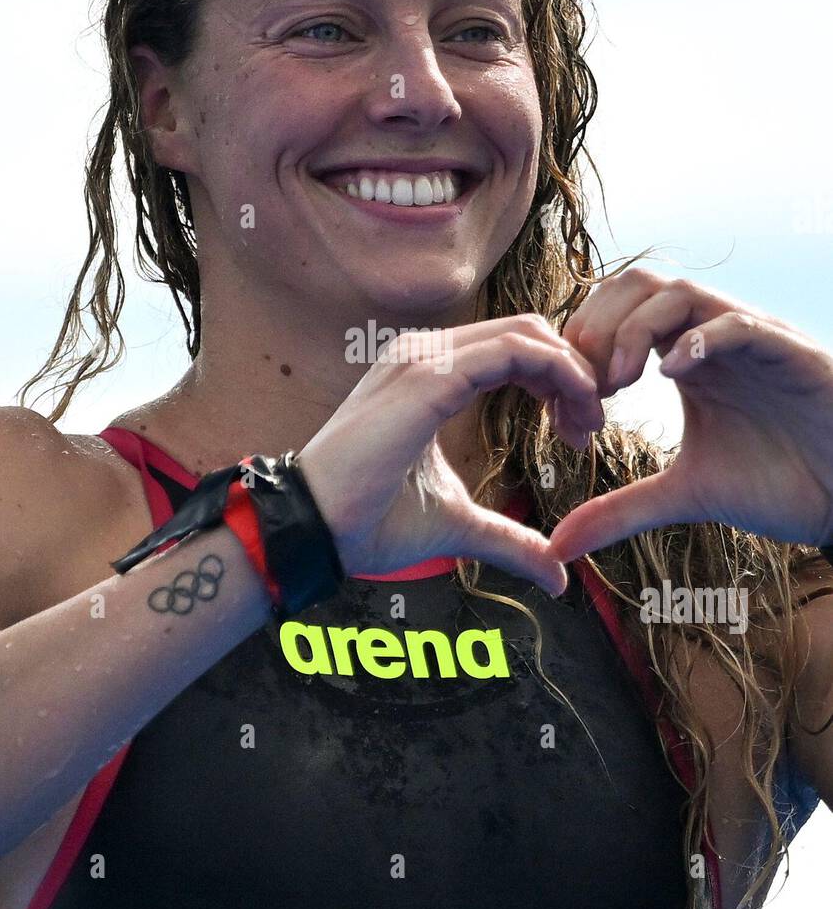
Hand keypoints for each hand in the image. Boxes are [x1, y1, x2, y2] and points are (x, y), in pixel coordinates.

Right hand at [297, 315, 604, 594]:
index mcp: (428, 375)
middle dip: (573, 373)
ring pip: (526, 334)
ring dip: (572, 373)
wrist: (317, 531)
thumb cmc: (370, 522)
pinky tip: (573, 412)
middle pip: (527, 332)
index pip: (513, 350)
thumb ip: (509, 539)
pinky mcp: (429, 377)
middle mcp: (426, 354)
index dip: (559, 382)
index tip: (579, 433)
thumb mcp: (459, 526)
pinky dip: (557, 373)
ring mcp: (425, 359)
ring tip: (588, 424)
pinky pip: (513, 352)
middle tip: (591, 427)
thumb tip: (558, 576)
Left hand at [546, 268, 832, 561]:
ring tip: (619, 383)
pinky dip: (699, 340)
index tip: (567, 411)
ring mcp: (748, 340)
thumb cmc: (778, 481)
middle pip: (636, 285)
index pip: (614, 315)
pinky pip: (738, 324)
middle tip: (586, 389)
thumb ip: (620, 511)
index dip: (578, 353)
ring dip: (635, 331)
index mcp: (683, 359)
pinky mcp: (787, 354)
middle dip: (597, 328)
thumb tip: (557, 545)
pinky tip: (671, 377)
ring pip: (679, 292)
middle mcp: (710, 338)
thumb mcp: (683, 496)